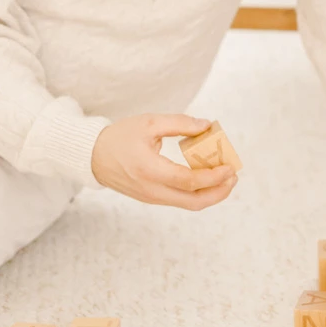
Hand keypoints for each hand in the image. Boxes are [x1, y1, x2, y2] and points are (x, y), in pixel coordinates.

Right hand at [91, 115, 237, 209]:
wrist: (92, 156)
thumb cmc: (119, 137)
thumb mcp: (149, 122)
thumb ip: (180, 123)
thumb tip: (208, 125)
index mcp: (150, 170)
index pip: (190, 181)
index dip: (214, 176)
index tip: (230, 167)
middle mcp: (152, 190)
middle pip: (194, 202)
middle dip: (219, 191)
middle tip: (233, 176)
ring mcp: (152, 197)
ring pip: (188, 204)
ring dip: (210, 193)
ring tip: (225, 176)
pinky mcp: (152, 198)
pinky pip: (180, 199)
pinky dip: (197, 191)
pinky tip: (206, 176)